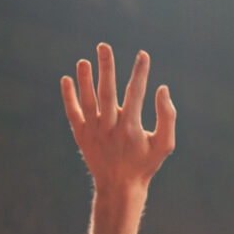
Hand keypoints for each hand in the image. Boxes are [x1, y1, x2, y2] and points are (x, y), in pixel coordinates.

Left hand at [61, 46, 176, 199]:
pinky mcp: (81, 135)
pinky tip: (66, 79)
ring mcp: (94, 132)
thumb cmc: (145, 163)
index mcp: (131, 128)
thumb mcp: (164, 145)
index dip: (140, 73)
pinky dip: (68, 97)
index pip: (135, 93)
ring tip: (84, 61)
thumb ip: (167, 117)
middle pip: (107, 92)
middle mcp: (110, 128)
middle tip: (103, 46)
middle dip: (106, 68)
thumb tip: (163, 89)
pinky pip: (73, 113)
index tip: (143, 55)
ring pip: (87, 101)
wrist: (119, 187)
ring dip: (84, 80)